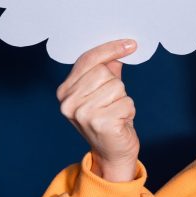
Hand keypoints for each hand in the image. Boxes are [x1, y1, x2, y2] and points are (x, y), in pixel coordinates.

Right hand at [56, 39, 139, 181]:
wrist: (112, 152)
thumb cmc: (109, 118)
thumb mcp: (104, 91)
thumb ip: (107, 68)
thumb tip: (122, 46)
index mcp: (65, 91)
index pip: (87, 59)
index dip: (110, 49)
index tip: (130, 44)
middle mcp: (68, 102)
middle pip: (104, 72)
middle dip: (116, 85)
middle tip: (112, 103)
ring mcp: (82, 113)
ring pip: (117, 86)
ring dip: (123, 99)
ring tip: (115, 113)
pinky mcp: (99, 123)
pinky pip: (126, 102)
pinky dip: (128, 111)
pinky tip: (120, 122)